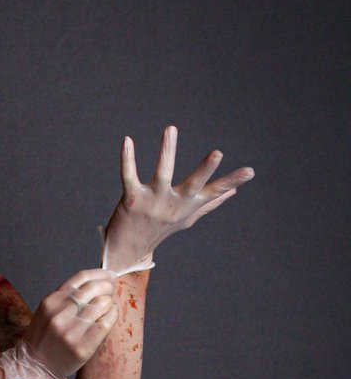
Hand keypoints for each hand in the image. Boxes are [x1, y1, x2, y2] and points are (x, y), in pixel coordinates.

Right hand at [21, 270, 117, 378]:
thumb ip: (66, 297)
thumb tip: (95, 281)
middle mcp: (61, 313)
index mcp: (51, 301)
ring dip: (109, 303)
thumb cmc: (44, 338)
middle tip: (112, 290)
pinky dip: (112, 316)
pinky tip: (108, 318)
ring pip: (103, 303)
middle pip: (94, 288)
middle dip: (108, 286)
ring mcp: (72, 330)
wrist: (34, 367)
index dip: (100, 274)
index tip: (110, 275)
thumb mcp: (47, 311)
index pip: (81, 278)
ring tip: (107, 309)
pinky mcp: (84, 345)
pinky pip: (107, 322)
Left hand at [102, 126, 254, 272]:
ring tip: (171, 129)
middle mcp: (173, 204)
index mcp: (187, 205)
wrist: (128, 249)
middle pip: (193, 185)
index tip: (250, 171)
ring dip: (167, 151)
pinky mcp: (132, 199)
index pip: (214, 192)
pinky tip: (128, 140)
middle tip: (218, 153)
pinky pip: (129, 175)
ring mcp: (153, 202)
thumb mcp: (187, 216)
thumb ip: (209, 203)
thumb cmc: (160, 228)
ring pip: (162, 174)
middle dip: (205, 170)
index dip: (232, 181)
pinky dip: (127, 159)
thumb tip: (233, 192)